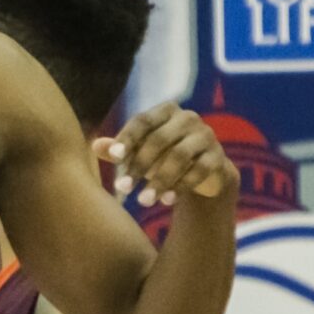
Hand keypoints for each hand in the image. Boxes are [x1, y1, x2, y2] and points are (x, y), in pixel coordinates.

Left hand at [95, 102, 239, 207]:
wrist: (202, 172)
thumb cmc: (161, 157)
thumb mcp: (138, 153)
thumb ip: (118, 149)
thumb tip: (95, 145)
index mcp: (165, 112)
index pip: (142, 121)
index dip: (127, 138)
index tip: (114, 158)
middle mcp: (188, 118)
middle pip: (160, 139)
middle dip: (139, 165)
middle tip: (122, 188)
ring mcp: (206, 136)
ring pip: (180, 156)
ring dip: (160, 180)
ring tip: (143, 201)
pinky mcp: (218, 156)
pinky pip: (201, 170)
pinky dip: (182, 186)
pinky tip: (166, 201)